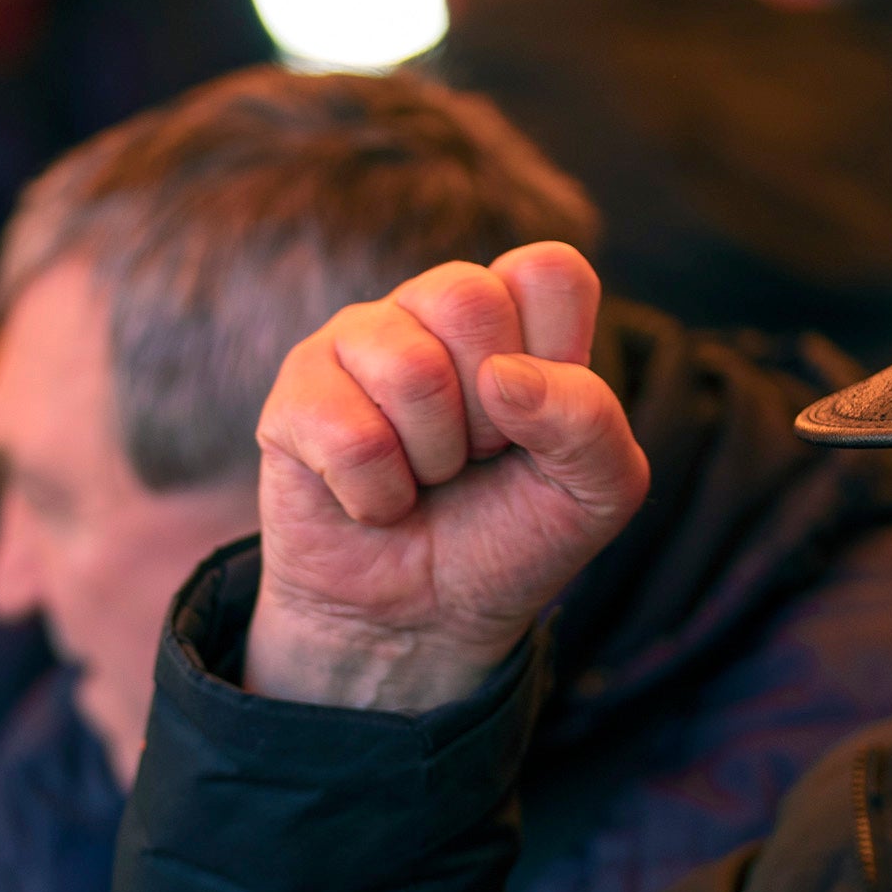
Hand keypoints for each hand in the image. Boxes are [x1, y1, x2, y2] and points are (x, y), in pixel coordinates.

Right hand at [249, 244, 650, 713]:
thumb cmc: (509, 537)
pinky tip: (372, 502)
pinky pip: (350, 435)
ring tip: (425, 477)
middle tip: (477, 455)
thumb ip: (591, 421)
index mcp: (513, 308)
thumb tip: (502, 376)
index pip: (550, 271)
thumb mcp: (597, 492)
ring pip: (410, 368)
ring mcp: (356, 342)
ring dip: (433, 459)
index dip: (559, 357)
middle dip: (490, 413)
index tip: (538, 422)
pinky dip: (377, 497)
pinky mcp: (295, 396)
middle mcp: (430, 307)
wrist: (425, 620)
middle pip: (470, 298)